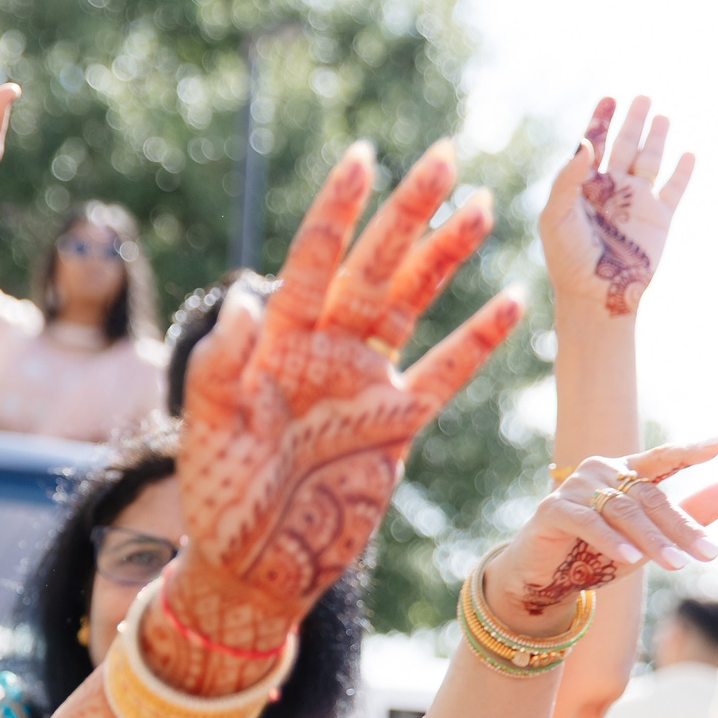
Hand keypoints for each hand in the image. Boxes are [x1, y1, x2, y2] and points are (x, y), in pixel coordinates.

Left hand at [163, 142, 519, 690]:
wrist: (253, 564)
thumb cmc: (218, 498)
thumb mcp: (208, 432)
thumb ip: (222, 368)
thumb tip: (243, 299)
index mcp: (274, 343)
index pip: (310, 260)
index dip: (337, 211)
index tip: (363, 158)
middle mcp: (322, 351)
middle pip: (372, 266)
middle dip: (407, 211)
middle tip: (445, 154)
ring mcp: (363, 384)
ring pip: (412, 304)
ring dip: (443, 257)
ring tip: (480, 205)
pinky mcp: (396, 425)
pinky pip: (444, 374)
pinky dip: (476, 342)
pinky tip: (509, 302)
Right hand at [483, 442, 717, 633]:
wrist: (546, 579)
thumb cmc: (598, 554)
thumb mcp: (651, 539)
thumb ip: (690, 514)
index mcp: (624, 472)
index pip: (661, 459)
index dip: (689, 451)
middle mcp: (599, 472)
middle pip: (649, 496)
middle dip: (681, 527)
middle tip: (710, 554)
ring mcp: (574, 488)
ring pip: (623, 511)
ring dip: (652, 540)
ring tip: (676, 565)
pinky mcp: (552, 509)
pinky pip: (589, 523)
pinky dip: (611, 541)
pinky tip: (630, 558)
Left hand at [539, 95, 694, 318]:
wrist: (596, 293)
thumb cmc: (568, 258)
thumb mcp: (557, 216)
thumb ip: (568, 179)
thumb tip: (584, 143)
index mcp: (584, 188)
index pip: (593, 146)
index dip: (601, 122)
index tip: (609, 98)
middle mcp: (612, 191)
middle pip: (625, 147)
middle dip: (633, 122)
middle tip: (642, 97)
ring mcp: (637, 204)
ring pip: (650, 162)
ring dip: (657, 139)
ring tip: (663, 116)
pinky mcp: (660, 220)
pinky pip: (674, 190)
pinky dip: (683, 172)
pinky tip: (689, 155)